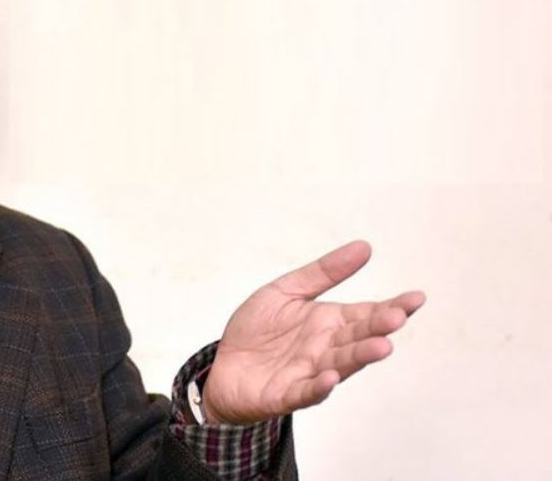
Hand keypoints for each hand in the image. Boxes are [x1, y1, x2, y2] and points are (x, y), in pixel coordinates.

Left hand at [201, 240, 424, 423]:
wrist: (223, 367)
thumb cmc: (257, 331)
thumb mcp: (285, 292)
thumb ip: (323, 273)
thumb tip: (364, 247)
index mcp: (329, 322)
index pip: (367, 313)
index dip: (393, 306)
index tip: (416, 298)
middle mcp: (327, 347)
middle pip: (359, 337)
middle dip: (378, 329)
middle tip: (396, 318)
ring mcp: (310, 372)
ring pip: (341, 364)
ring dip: (360, 356)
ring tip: (381, 346)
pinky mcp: (289, 394)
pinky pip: (307, 391)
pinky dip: (320, 387)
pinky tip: (331, 378)